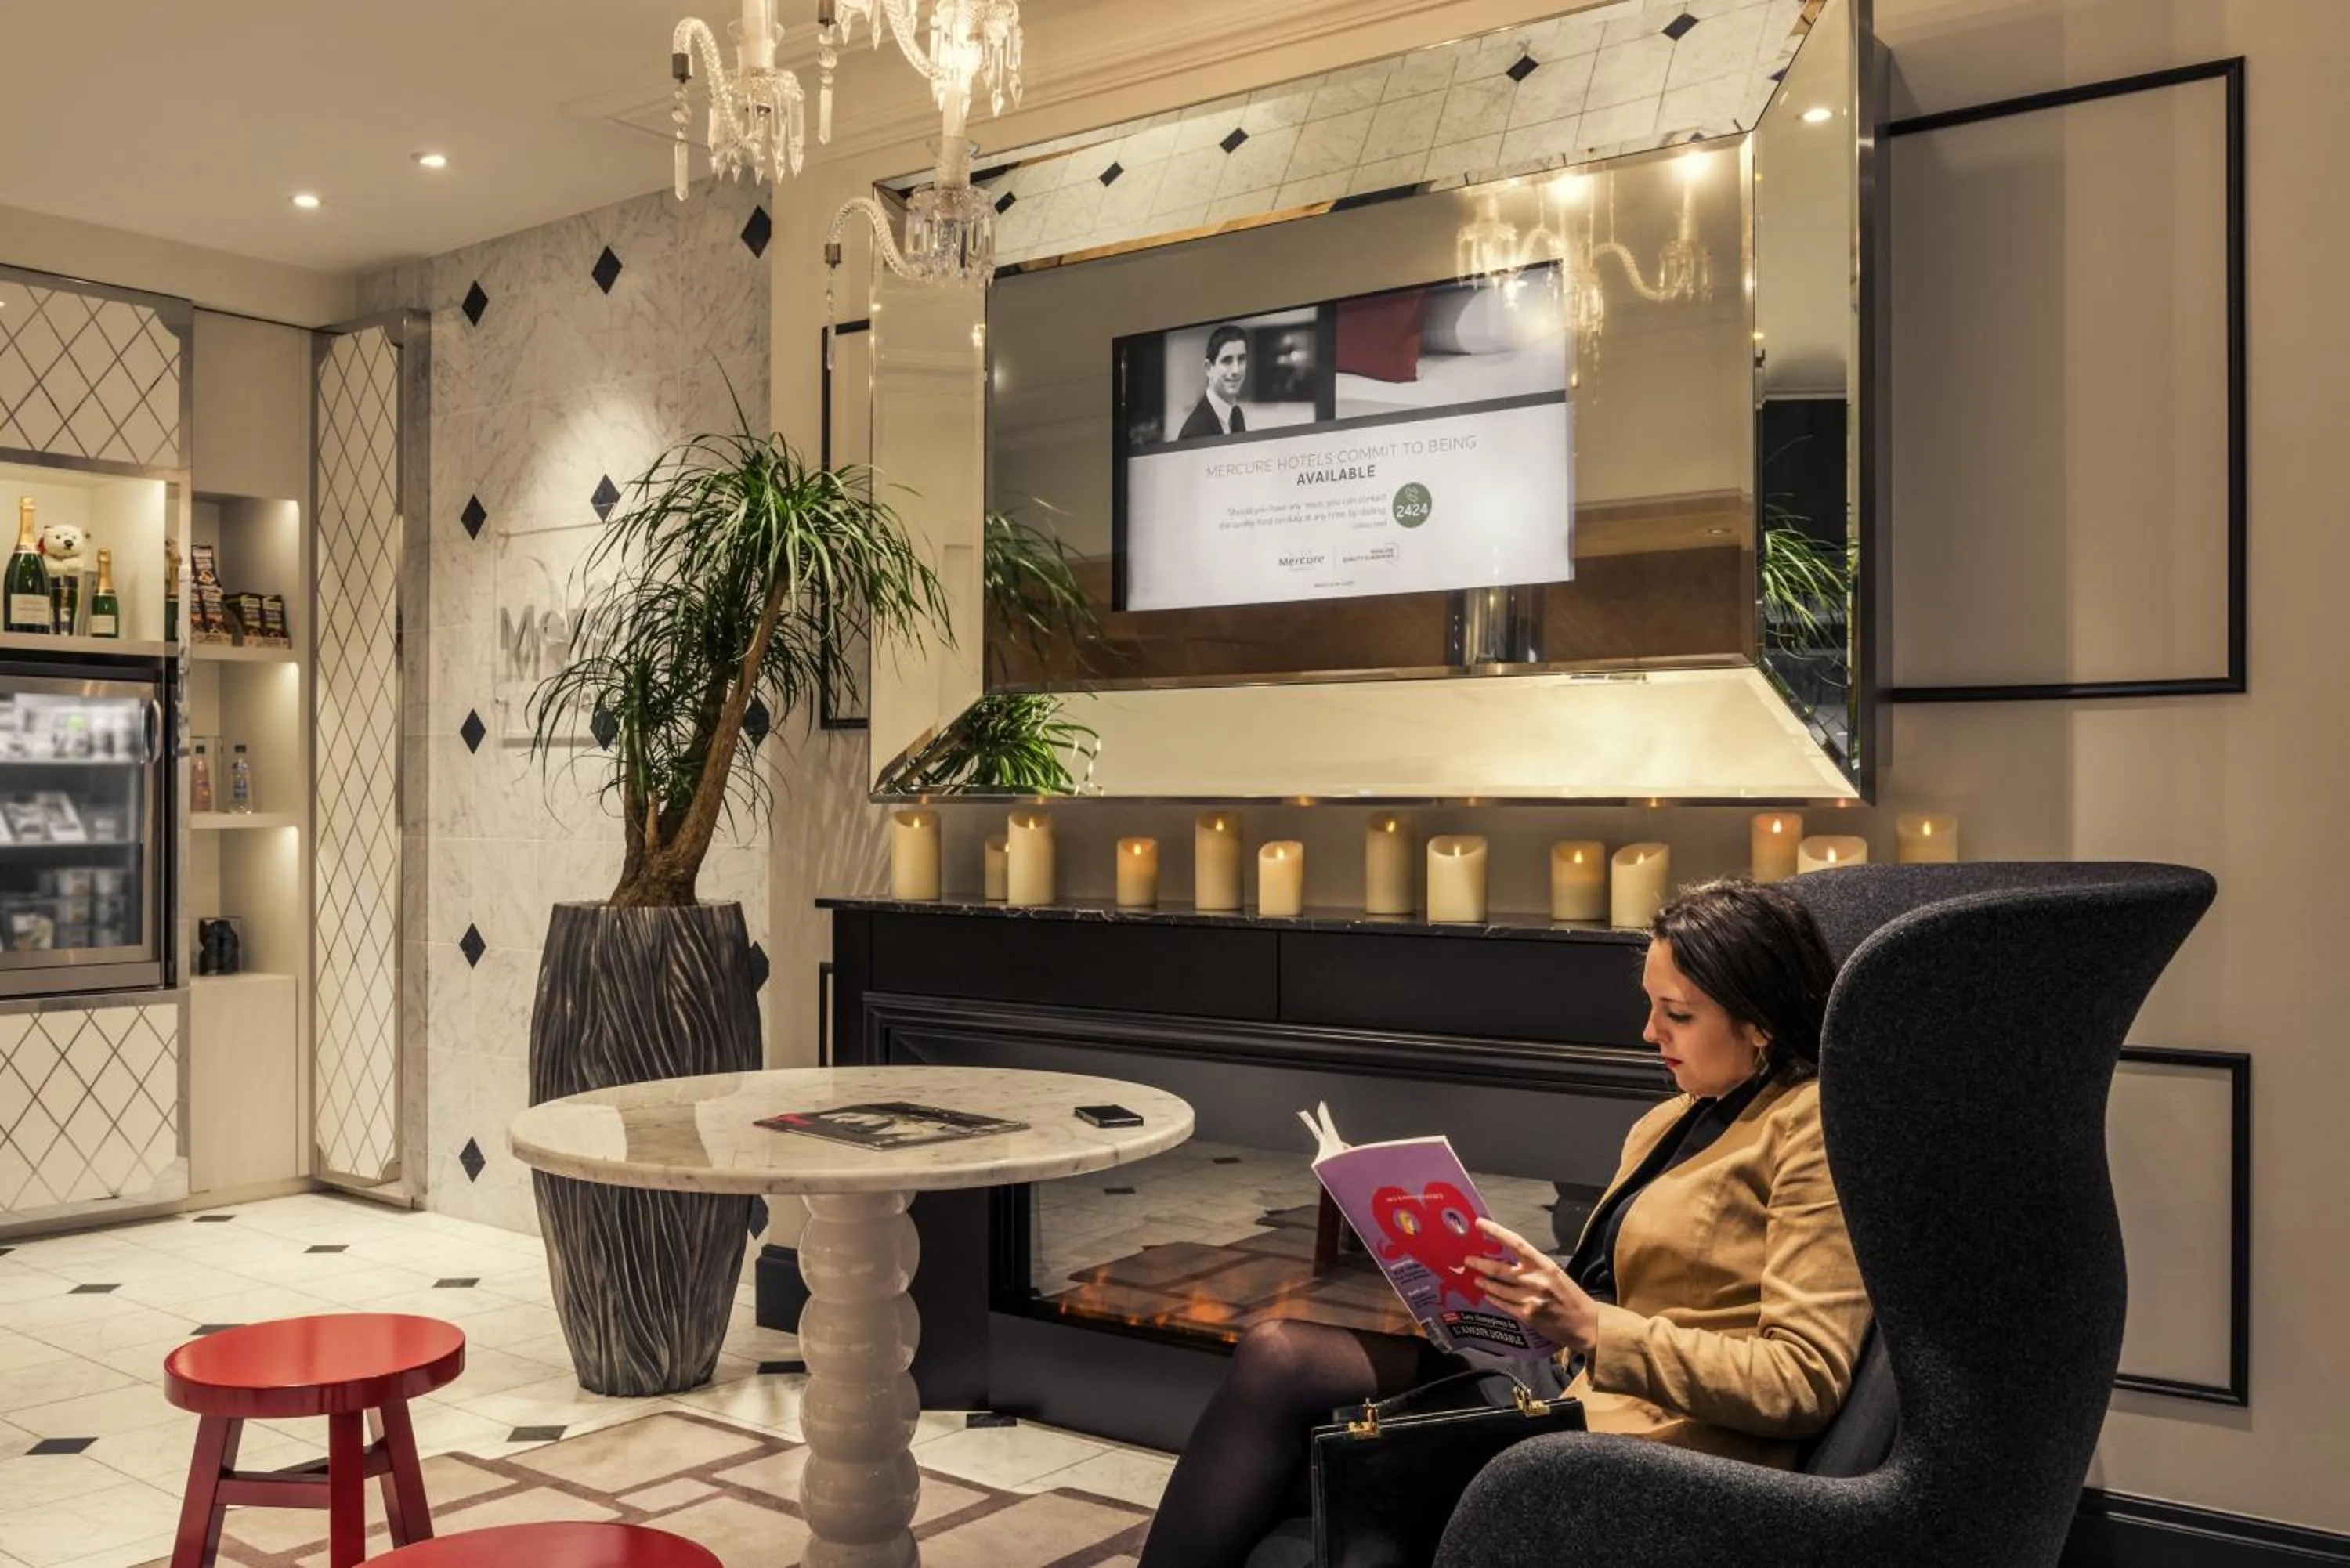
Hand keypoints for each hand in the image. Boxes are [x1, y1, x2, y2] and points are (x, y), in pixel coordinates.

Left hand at [1469, 1218, 1599, 1356]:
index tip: (1480, 1224)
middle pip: (1500, 1268)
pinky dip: (1493, 1299)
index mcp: (1545, 1265)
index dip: (1496, 1232)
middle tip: (1468, 1259)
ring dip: (1484, 1282)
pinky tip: (1487, 1295)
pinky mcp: (1527, 1315)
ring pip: (1498, 1288)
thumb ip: (1533, 1266)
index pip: (1516, 1243)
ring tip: (1476, 1278)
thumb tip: (1509, 1256)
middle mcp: (1536, 1280)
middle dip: (1481, 1263)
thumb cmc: (1571, 1296)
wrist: (1586, 1324)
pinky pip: (1503, 1305)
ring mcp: (1530, 1299)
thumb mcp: (1555, 1273)